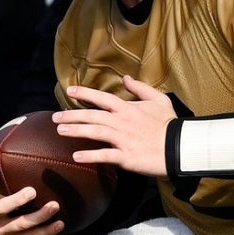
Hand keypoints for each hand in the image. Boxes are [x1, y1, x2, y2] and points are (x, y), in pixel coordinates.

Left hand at [56, 77, 175, 176]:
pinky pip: (104, 155)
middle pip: (92, 116)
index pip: (102, 98)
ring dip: (76, 131)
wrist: (179, 146)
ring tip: (59, 131)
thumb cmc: (169, 124)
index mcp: (128, 109)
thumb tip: (126, 78)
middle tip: (54, 117)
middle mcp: (122, 122)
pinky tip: (76, 156)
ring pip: (94, 132)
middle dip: (71, 115)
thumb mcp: (159, 100)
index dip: (85, 93)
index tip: (69, 90)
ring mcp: (123, 139)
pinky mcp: (126, 156)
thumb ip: (140, 88)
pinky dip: (90, 156)